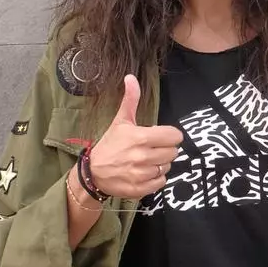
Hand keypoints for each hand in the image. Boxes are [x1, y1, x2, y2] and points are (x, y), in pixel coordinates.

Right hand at [87, 74, 182, 198]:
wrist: (93, 173)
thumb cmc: (110, 145)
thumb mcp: (120, 121)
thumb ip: (130, 99)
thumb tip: (131, 77)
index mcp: (141, 137)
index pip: (174, 136)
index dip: (169, 135)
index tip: (161, 136)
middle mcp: (142, 156)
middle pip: (173, 152)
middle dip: (165, 149)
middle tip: (152, 148)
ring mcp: (142, 174)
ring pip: (167, 166)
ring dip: (160, 163)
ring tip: (147, 160)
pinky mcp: (141, 188)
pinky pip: (162, 182)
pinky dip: (156, 178)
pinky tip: (145, 172)